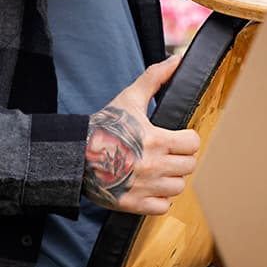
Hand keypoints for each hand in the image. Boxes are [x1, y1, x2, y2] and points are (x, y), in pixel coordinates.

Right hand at [83, 56, 201, 214]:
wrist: (73, 155)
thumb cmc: (102, 126)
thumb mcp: (129, 99)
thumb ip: (154, 78)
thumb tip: (177, 60)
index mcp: (156, 140)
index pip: (193, 143)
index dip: (188, 139)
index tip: (178, 138)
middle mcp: (153, 166)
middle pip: (189, 166)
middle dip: (181, 158)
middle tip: (168, 154)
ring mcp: (144, 187)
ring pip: (178, 187)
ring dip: (172, 179)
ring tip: (159, 170)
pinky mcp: (133, 204)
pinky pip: (162, 207)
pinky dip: (160, 199)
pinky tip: (150, 186)